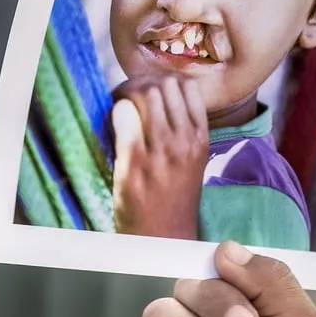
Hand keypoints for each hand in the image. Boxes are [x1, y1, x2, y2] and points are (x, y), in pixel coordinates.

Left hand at [112, 74, 209, 238]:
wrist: (164, 236)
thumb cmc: (175, 199)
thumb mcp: (193, 161)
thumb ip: (185, 131)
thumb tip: (162, 100)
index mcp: (201, 138)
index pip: (188, 87)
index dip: (165, 81)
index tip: (151, 90)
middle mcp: (184, 140)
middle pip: (164, 85)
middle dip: (142, 82)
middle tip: (128, 94)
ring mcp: (161, 150)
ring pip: (145, 93)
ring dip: (126, 91)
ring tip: (119, 103)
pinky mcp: (135, 160)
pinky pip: (123, 114)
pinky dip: (115, 111)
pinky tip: (114, 123)